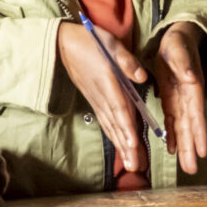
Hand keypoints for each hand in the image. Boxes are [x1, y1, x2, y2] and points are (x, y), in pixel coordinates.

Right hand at [57, 22, 145, 170]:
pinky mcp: (94, 99)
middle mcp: (101, 95)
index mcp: (107, 81)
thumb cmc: (91, 40)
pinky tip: (120, 145)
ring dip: (121, 145)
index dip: (127, 127)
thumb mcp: (111, 43)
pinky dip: (113, 135)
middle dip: (126, 146)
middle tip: (136, 166)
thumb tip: (142, 77)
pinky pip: (105, 121)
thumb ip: (127, 61)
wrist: (64, 44)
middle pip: (116, 124)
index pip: (119, 108)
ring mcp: (96, 99)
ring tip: (132, 164)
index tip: (133, 145)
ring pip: (111, 126)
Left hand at [154, 22, 206, 174]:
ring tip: (186, 166)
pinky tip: (170, 149)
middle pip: (190, 125)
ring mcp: (179, 100)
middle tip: (192, 169)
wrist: (177, 38)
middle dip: (191, 147)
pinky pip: (171, 120)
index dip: (199, 132)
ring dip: (183, 146)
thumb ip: (184, 64)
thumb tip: (192, 78)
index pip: (196, 113)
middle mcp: (188, 97)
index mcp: (191, 87)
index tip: (203, 151)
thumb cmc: (178, 42)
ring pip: (182, 127)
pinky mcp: (170, 99)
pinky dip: (171, 135)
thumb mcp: (178, 50)